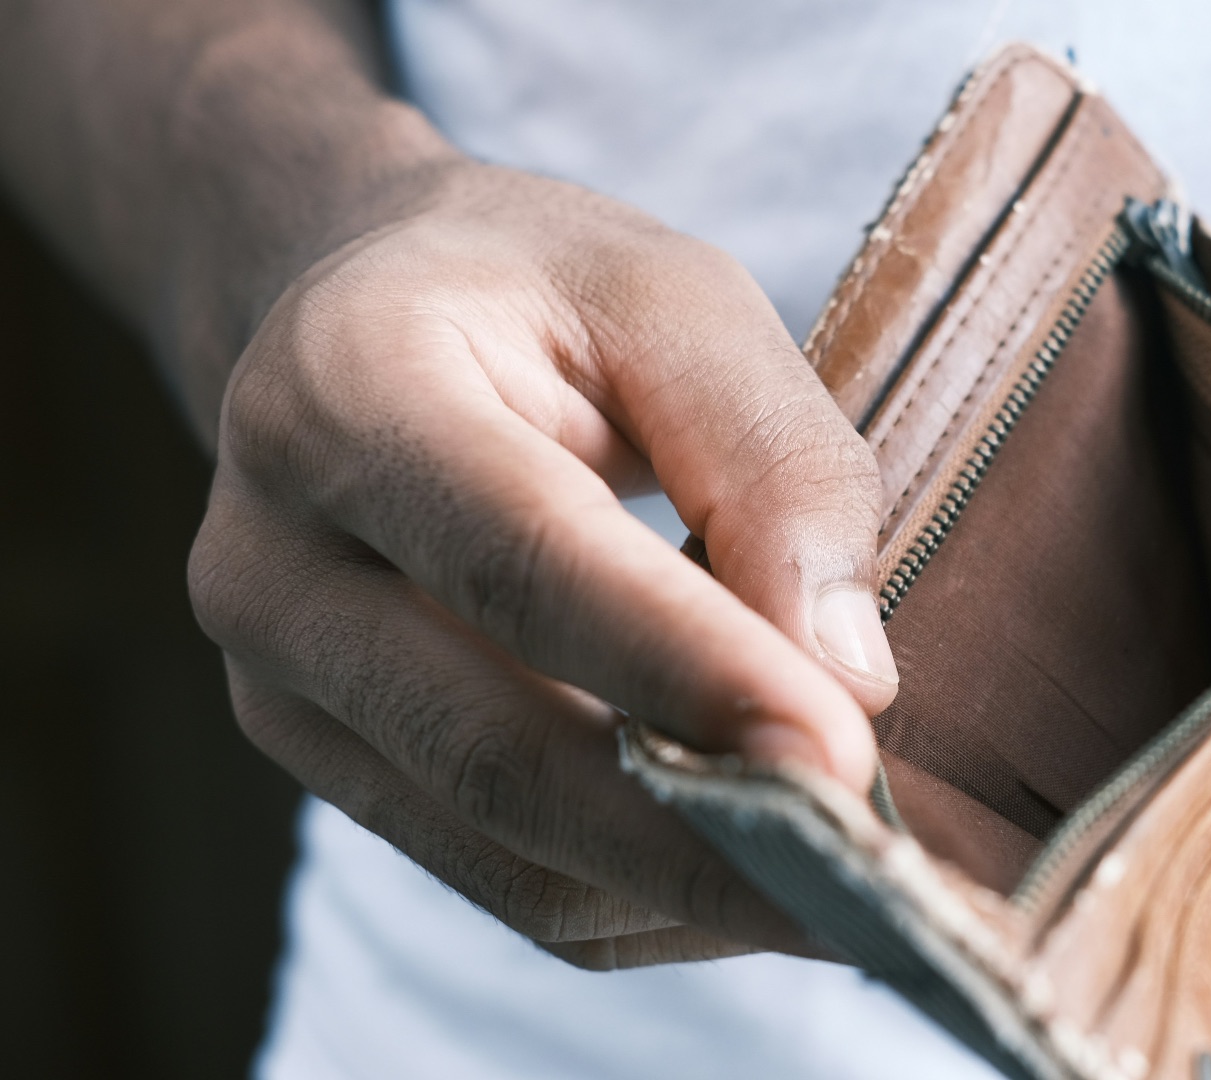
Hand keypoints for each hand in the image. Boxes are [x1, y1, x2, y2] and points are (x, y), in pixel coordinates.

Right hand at [189, 161, 896, 966]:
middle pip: (496, 750)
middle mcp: (275, 558)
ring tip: (842, 886)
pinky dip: (642, 901)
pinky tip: (750, 869)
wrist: (364, 322)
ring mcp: (281, 684)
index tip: (842, 757)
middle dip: (701, 836)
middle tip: (871, 880)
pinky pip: (503, 884)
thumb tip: (849, 680)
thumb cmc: (542, 298)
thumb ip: (774, 466)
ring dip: (687, 889)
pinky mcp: (328, 764)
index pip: (525, 562)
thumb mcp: (680, 302)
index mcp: (349, 390)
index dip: (688, 670)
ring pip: (502, 854)